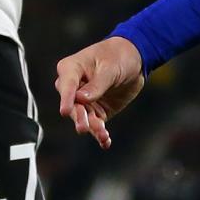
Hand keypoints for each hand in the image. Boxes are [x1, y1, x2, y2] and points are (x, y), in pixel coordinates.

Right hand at [53, 35, 145, 149]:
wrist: (134, 60)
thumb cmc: (117, 57)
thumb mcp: (110, 68)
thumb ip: (97, 84)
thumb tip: (81, 99)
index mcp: (71, 69)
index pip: (66, 85)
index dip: (66, 99)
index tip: (65, 112)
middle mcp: (73, 87)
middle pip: (72, 105)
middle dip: (78, 117)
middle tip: (83, 128)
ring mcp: (84, 101)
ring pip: (84, 118)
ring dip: (92, 127)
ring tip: (102, 134)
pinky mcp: (96, 112)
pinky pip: (96, 125)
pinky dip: (100, 134)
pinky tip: (105, 142)